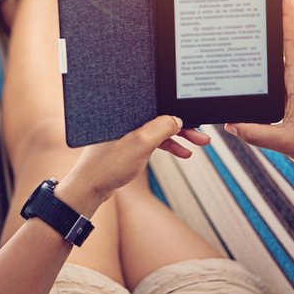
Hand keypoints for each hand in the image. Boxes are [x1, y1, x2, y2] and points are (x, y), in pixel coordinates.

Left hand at [64, 116, 209, 206]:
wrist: (90, 188)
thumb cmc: (108, 165)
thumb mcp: (140, 144)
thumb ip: (161, 128)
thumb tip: (177, 118)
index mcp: (126, 110)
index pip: (157, 104)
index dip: (177, 110)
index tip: (195, 118)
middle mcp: (126, 117)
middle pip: (160, 116)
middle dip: (183, 125)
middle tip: (202, 135)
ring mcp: (127, 131)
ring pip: (159, 129)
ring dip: (179, 137)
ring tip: (199, 144)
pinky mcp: (128, 143)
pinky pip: (153, 140)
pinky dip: (168, 146)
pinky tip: (183, 153)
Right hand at [224, 0, 293, 177]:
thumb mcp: (287, 143)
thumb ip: (257, 134)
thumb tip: (230, 124)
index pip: (292, 44)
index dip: (289, 17)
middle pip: (287, 43)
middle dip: (280, 17)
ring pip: (283, 59)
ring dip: (274, 39)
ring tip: (259, 18)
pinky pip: (280, 76)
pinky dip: (269, 64)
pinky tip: (257, 62)